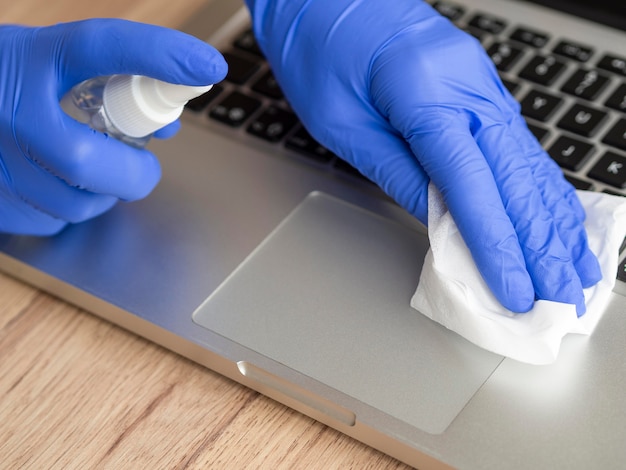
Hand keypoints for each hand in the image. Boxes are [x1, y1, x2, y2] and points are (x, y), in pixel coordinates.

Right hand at [0, 19, 226, 234]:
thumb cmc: (2, 81)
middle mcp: (5, 107)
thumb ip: (105, 81)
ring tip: (95, 174)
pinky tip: (56, 184)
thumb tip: (167, 123)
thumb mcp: (44, 60)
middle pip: (89, 162)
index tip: (208, 66)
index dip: (159, 54)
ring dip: (101, 194)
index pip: (101, 47)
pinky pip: (48, 222)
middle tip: (145, 169)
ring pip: (74, 204)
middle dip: (134, 175)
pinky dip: (66, 208)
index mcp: (28, 57)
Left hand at [245, 0, 600, 314]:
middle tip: (560, 295)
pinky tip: (559, 217)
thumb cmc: (322, 54)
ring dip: (553, 220)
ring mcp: (481, 85)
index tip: (515, 287)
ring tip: (575, 266)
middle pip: (515, 176)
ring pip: (529, 163)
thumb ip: (399, 173)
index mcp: (424, 90)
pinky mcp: (481, 91)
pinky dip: (541, 188)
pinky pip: (520, 146)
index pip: (470, 182)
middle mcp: (467, 85)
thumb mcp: (343, 124)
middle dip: (540, 243)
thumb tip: (443, 224)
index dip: (496, 241)